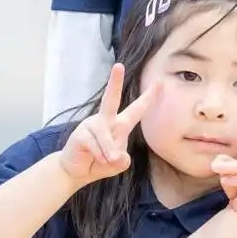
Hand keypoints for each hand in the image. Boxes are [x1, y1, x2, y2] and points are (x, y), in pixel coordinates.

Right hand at [59, 64, 158, 183]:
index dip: (149, 98)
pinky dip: (99, 155)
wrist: (76, 171)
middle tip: (118, 65)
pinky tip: (94, 158)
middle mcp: (105, 120)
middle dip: (115, 82)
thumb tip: (118, 156)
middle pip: (110, 98)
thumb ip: (122, 160)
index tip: (160, 83)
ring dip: (108, 152)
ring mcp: (91, 125)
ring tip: (107, 160)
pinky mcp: (80, 134)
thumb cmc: (99, 163)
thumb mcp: (117, 164)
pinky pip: (95, 145)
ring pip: (106, 136)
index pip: (136, 109)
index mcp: (119, 124)